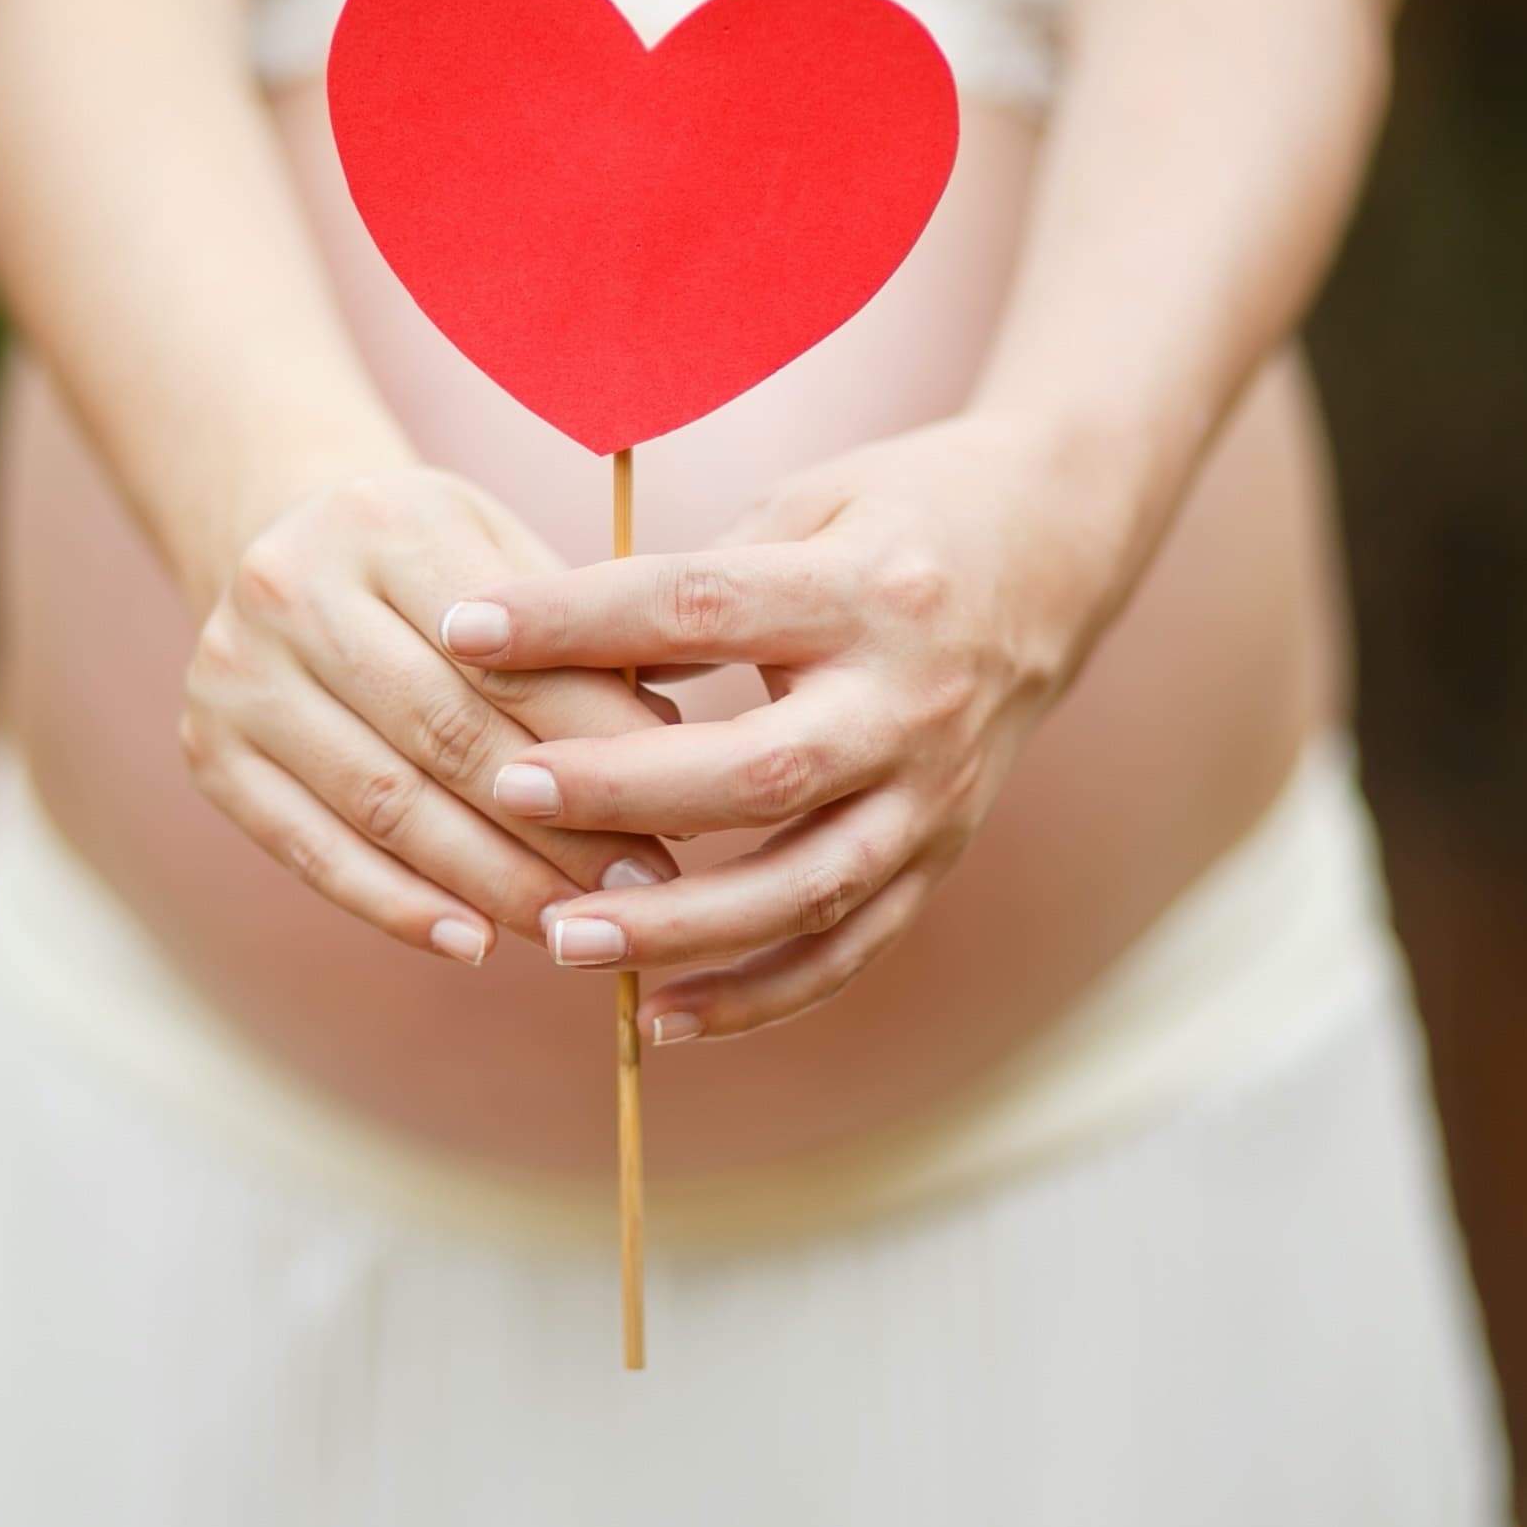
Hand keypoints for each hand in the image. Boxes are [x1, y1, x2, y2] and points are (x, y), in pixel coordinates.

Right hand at [183, 467, 675, 963]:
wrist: (275, 543)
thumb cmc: (430, 566)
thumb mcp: (502, 554)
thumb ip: (577, 642)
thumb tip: (672, 752)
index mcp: (384, 523)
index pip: (509, 655)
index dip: (598, 741)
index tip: (683, 805)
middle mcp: (292, 590)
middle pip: (447, 735)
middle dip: (558, 825)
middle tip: (644, 889)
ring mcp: (236, 675)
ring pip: (387, 805)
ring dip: (492, 880)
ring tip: (577, 927)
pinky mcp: (209, 752)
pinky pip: (314, 850)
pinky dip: (398, 906)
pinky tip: (475, 944)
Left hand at [438, 415, 1130, 1038]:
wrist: (1061, 552)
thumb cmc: (900, 515)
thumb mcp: (808, 504)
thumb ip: (696, 579)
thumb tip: (549, 652)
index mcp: (870, 592)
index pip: (703, 605)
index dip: (579, 620)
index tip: (465, 630)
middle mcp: (912, 702)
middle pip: (760, 768)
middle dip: (623, 789)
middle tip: (505, 790)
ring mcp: (935, 794)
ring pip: (804, 886)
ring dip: (680, 927)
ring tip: (561, 938)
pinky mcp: (941, 854)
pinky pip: (849, 949)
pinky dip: (757, 997)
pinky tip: (657, 1021)